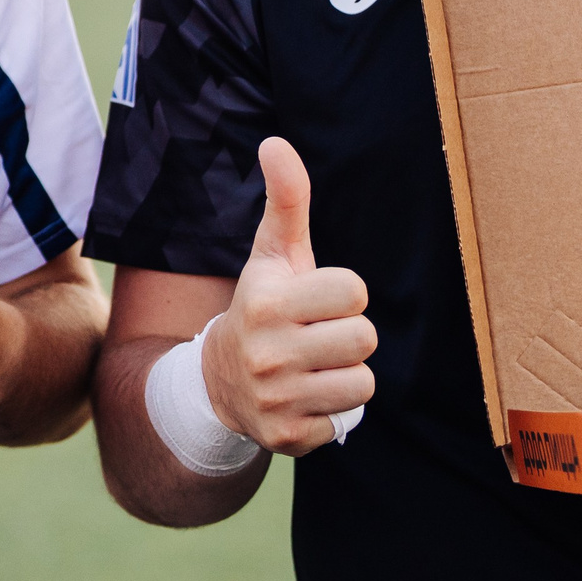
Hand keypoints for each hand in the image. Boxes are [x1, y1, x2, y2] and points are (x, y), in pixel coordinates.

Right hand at [201, 137, 374, 455]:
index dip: (344, 293)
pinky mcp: (286, 438)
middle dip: (349, 335)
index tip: (318, 299)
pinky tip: (304, 397)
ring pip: (362, 383)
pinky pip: (345, 423)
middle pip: (364, 338)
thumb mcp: (272, 254)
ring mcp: (275, 399)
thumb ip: (285, 200)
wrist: (217, 383)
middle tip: (318, 335)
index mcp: (267, 302)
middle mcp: (267, 353)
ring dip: (346, 375)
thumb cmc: (262, 305)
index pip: (354, 291)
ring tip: (315, 366)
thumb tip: (276, 142)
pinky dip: (331, 412)